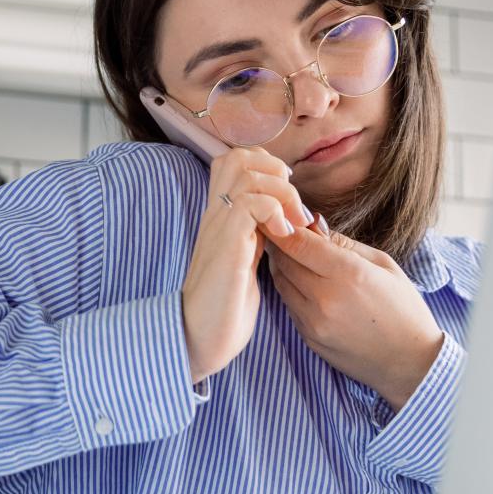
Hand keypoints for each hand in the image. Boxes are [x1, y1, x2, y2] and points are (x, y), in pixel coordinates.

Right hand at [181, 147, 317, 382]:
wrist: (199, 336)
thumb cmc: (225, 306)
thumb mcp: (245, 259)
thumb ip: (256, 233)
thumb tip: (281, 217)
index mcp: (220, 216)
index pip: (235, 161)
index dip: (266, 167)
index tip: (286, 200)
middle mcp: (216, 215)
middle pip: (239, 157)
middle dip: (275, 172)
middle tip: (292, 207)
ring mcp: (219, 227)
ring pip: (248, 173)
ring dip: (281, 192)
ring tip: (293, 223)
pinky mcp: (228, 244)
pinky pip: (253, 203)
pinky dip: (275, 211)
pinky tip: (283, 235)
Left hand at [263, 223, 445, 409]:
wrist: (409, 362)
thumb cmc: (404, 309)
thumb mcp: (384, 265)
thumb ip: (345, 243)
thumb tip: (314, 225)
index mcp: (349, 274)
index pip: (298, 243)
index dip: (284, 227)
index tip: (281, 217)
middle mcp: (326, 299)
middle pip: (283, 261)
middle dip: (280, 244)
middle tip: (281, 232)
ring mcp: (314, 322)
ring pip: (281, 283)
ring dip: (281, 266)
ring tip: (292, 255)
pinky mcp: (308, 338)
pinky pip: (288, 305)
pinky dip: (290, 289)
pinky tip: (302, 282)